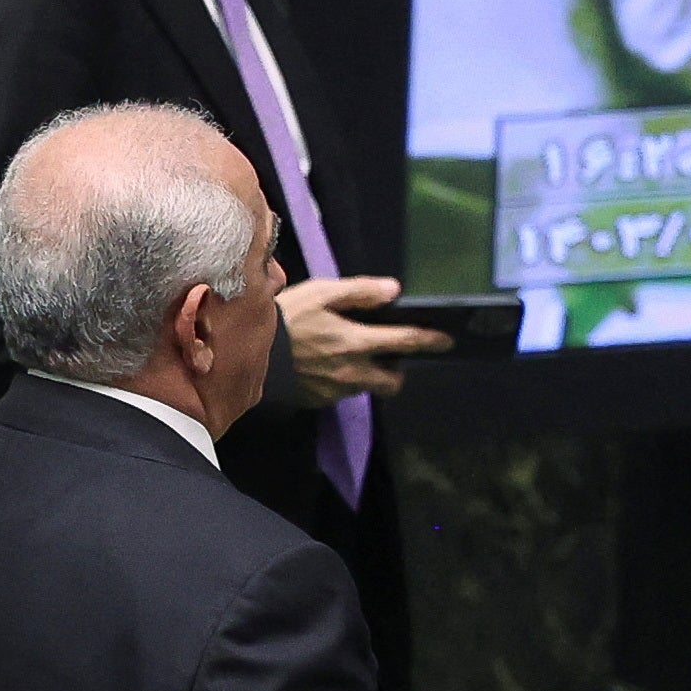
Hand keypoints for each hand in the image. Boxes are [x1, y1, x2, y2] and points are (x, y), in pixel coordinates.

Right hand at [281, 276, 452, 404]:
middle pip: (393, 381)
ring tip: (351, 360)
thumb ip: (360, 291)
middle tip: (388, 358)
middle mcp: (352, 371)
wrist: (244, 352)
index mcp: (357, 341)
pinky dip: (341, 383)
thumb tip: (394, 290)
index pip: (406, 342)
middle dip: (397, 371)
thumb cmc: (284, 318)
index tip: (446, 340)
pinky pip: (340, 394)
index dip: (431, 340)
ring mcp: (334, 390)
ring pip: (366, 388)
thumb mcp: (321, 292)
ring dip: (367, 376)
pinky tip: (325, 369)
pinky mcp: (317, 400)